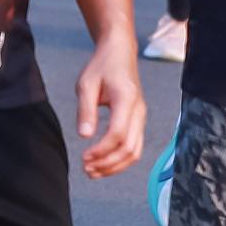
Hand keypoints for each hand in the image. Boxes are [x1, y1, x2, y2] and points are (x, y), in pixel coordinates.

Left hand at [74, 30, 146, 177]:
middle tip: (86, 169)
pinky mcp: (138, 122)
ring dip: (115, 166)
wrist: (119, 53)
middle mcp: (139, 111)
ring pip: (135, 152)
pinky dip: (120, 160)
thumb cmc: (102, 66)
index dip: (101, 150)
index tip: (84, 156)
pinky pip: (135, 147)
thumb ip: (85, 110)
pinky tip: (103, 164)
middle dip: (108, 163)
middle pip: (129, 148)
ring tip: (93, 172)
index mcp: (126, 99)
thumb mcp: (86, 84)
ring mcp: (141, 118)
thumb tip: (84, 136)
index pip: (118, 133)